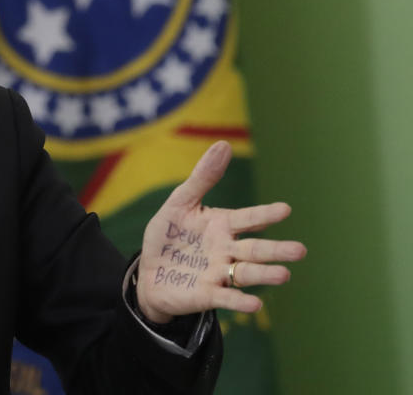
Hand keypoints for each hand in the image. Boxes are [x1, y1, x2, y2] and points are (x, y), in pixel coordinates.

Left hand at [135, 141, 306, 323]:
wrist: (148, 272)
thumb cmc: (168, 236)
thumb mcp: (180, 203)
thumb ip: (202, 178)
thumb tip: (223, 144)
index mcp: (222, 225)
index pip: (248, 218)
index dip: (264, 214)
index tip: (284, 209)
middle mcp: (226, 250)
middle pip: (254, 250)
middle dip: (276, 250)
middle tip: (300, 250)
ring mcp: (218, 273)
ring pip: (246, 274)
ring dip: (265, 275)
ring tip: (284, 274)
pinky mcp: (207, 295)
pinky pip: (226, 298)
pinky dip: (240, 301)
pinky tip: (256, 304)